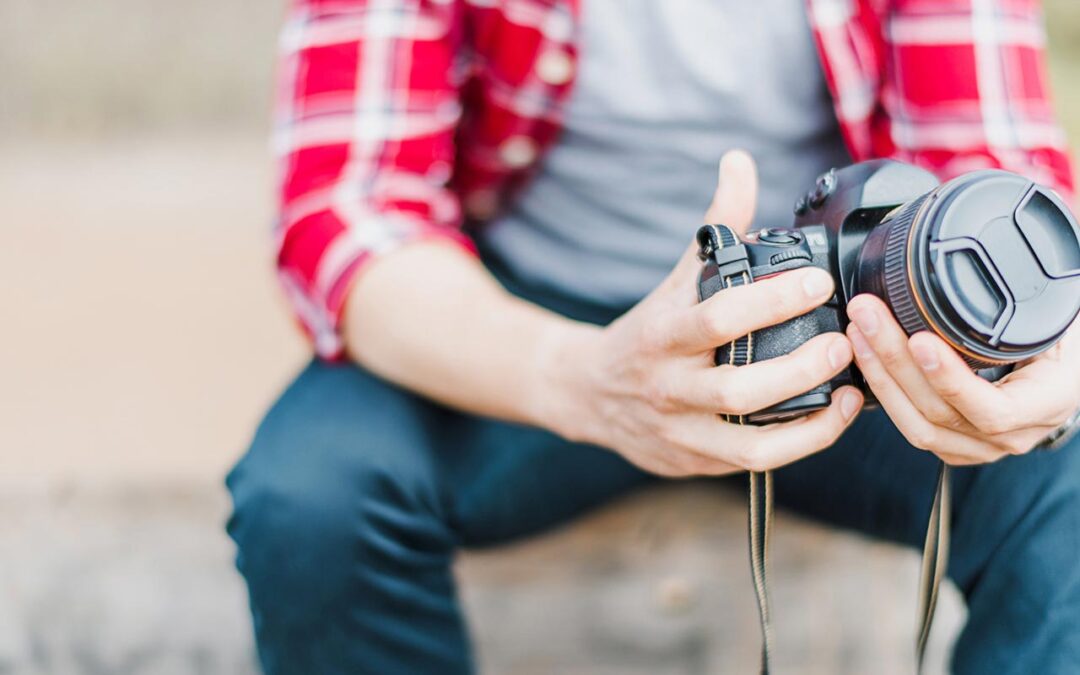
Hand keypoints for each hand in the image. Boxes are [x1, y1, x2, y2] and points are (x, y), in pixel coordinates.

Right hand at [541, 151, 863, 476]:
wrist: (589, 394)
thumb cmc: (646, 331)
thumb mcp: (676, 279)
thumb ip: (717, 225)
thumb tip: (739, 161)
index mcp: (662, 335)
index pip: (720, 317)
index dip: (775, 300)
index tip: (819, 282)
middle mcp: (669, 388)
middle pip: (741, 389)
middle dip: (802, 367)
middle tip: (843, 341)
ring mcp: (682, 431)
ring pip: (752, 442)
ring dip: (812, 419)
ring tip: (849, 389)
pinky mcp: (697, 462)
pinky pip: (757, 463)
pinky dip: (802, 443)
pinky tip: (831, 415)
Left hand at [846, 294, 1079, 464]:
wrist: (1064, 377)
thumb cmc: (1066, 345)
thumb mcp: (1064, 320)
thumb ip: (1040, 295)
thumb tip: (1048, 239)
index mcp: (1047, 402)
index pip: (994, 410)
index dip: (951, 380)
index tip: (920, 340)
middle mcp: (1013, 434)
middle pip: (940, 413)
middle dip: (895, 362)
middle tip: (868, 316)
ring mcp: (980, 445)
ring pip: (918, 425)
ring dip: (880, 376)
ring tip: (858, 331)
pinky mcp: (955, 443)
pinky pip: (911, 425)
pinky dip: (883, 391)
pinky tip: (866, 356)